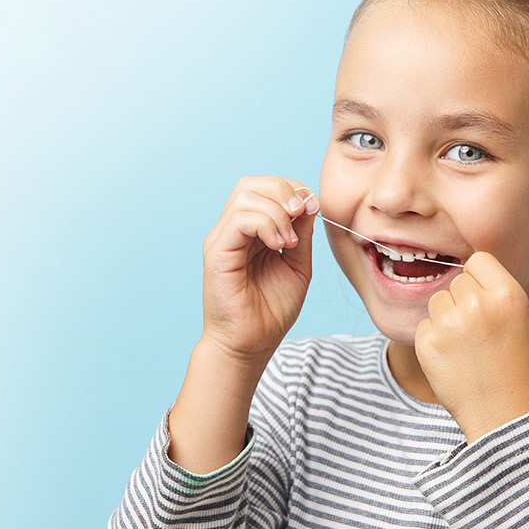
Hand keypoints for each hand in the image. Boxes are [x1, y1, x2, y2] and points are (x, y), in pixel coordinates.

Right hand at [198, 175, 317, 366]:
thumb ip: (301, 234)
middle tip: (302, 213)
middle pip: (251, 184)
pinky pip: (240, 219)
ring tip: (289, 241)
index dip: (292, 190)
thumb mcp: (297, 265)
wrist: (250, 345)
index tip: (313, 209)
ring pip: (245, 196)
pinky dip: (266, 224)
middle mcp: (232, 230)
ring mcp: (222, 240)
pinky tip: (279, 245)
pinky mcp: (216, 253)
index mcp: (251, 231)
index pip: (265, 189)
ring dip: (277, 211)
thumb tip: (309, 202)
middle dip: (284, 190)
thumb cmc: (270, 312)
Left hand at [414, 251, 528, 443]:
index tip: (485, 296)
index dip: (482, 277)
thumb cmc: (527, 372)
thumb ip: (512, 296)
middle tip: (480, 330)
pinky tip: (454, 358)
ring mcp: (448, 324)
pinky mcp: (427, 344)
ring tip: (467, 345)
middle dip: (466, 299)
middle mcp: (476, 304)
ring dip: (448, 317)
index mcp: (508, 295)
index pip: (479, 260)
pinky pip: (424, 325)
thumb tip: (487, 278)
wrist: (505, 418)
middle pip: (458, 281)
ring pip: (438, 301)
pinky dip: (435, 338)